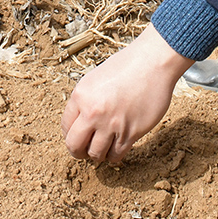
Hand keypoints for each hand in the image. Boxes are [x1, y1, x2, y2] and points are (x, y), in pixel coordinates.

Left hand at [61, 25, 194, 163]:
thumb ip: (85, 101)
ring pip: (96, 154)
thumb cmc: (125, 67)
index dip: (70, 135)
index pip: (65, 127)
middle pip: (74, 146)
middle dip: (78, 151)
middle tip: (84, 151)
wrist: (152, 63)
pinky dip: (114, 155)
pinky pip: (116, 155)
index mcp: (80, 96)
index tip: (78, 137)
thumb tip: (80, 123)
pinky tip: (116, 147)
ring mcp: (112, 124)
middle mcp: (93, 112)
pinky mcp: (131, 133)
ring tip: (103, 148)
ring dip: (98, 154)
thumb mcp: (94, 80)